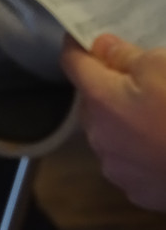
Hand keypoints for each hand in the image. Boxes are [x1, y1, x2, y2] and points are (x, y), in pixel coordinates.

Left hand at [61, 33, 165, 211]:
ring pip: (108, 136)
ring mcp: (114, 169)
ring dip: (122, 123)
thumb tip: (101, 48)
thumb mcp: (164, 66)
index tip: (80, 38)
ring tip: (157, 117)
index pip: (73, 65)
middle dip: (106, 89)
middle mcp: (96, 137)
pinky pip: (129, 164)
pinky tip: (163, 148)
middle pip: (92, 105)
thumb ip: (127, 56)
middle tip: (135, 79)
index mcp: (100, 101)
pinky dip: (139, 152)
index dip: (76, 48)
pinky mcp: (134, 191)